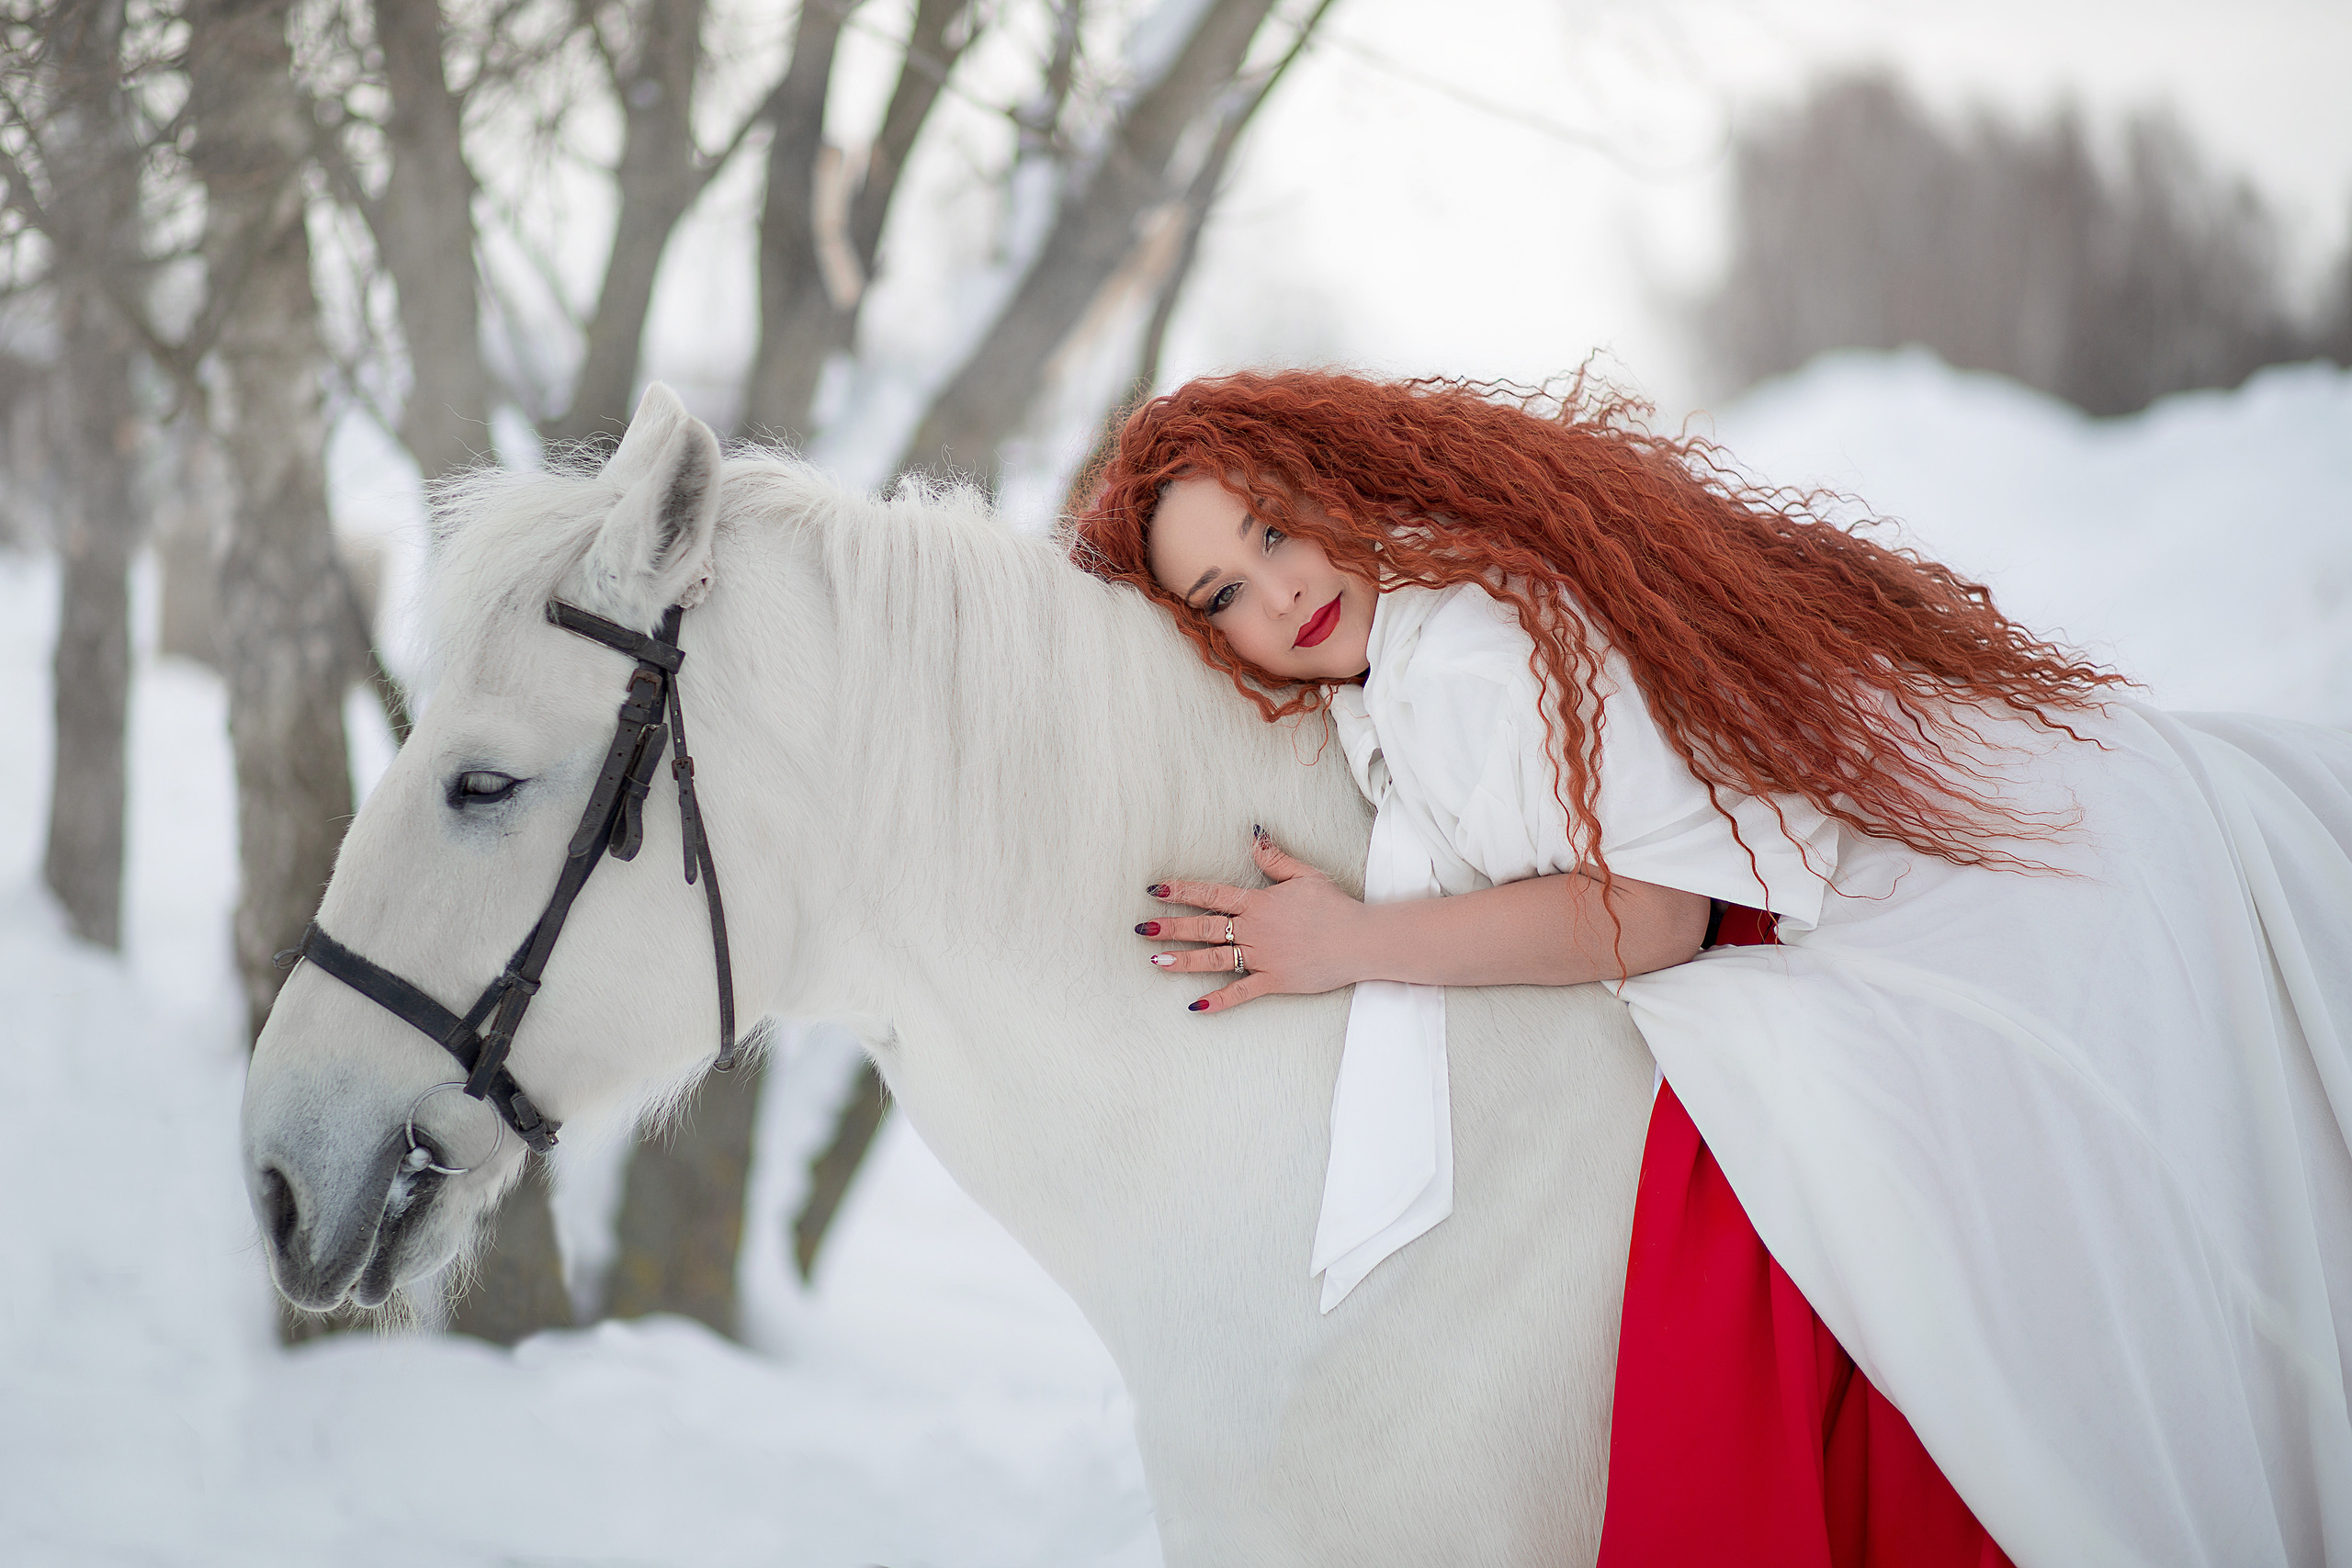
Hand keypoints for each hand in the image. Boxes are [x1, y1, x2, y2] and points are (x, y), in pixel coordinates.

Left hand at [1138, 827, 1367, 1012]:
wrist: (1358, 939)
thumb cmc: (1334, 906)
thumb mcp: (1304, 874)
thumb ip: (1274, 858)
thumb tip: (1253, 835)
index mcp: (1258, 903)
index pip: (1211, 894)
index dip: (1182, 891)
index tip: (1156, 890)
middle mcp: (1254, 930)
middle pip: (1205, 927)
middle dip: (1171, 927)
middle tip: (1142, 928)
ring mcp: (1262, 957)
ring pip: (1215, 959)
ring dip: (1184, 960)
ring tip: (1156, 961)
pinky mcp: (1274, 981)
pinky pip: (1241, 992)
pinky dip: (1219, 1000)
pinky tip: (1195, 1007)